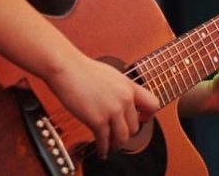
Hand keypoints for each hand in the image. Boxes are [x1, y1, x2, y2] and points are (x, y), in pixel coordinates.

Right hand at [45, 56, 159, 158]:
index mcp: (128, 86)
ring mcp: (112, 110)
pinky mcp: (97, 120)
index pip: (152, 104)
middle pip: (135, 126)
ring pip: (123, 137)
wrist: (66, 67)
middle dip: (126, 133)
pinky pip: (105, 141)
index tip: (141, 119)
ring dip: (117, 144)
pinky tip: (101, 151)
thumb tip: (120, 100)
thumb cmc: (81, 68)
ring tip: (111, 146)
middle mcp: (124, 98)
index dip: (147, 116)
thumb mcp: (109, 74)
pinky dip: (103, 149)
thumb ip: (119, 88)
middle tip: (118, 135)